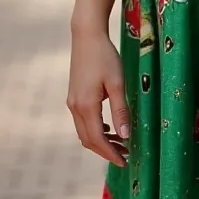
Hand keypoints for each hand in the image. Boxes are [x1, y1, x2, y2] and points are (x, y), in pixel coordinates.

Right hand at [67, 28, 130, 167]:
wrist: (86, 36)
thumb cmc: (105, 56)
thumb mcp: (118, 83)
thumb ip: (121, 110)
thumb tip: (125, 136)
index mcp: (86, 106)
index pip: (98, 140)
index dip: (111, 153)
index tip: (125, 162)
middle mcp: (75, 107)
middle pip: (88, 140)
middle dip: (106, 151)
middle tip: (126, 155)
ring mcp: (72, 102)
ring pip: (84, 131)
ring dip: (101, 141)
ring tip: (121, 142)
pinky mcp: (73, 96)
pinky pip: (82, 121)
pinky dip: (95, 129)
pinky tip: (109, 127)